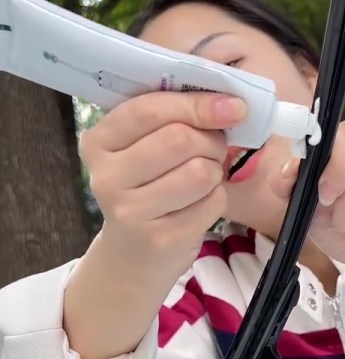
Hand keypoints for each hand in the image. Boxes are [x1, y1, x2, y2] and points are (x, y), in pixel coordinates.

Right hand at [80, 90, 246, 268]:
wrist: (133, 255)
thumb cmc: (147, 187)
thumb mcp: (143, 146)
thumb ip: (172, 116)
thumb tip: (230, 105)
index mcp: (98, 142)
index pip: (149, 110)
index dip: (196, 104)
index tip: (232, 106)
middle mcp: (106, 177)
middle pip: (180, 139)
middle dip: (210, 140)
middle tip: (212, 149)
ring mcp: (130, 212)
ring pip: (200, 172)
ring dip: (214, 171)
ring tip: (203, 177)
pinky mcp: (161, 239)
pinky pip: (211, 203)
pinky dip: (217, 198)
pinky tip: (199, 204)